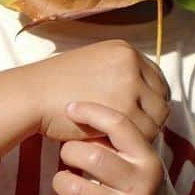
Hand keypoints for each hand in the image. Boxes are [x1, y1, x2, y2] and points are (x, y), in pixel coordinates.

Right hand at [28, 40, 169, 143]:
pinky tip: (117, 144)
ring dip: (144, 131)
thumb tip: (141, 102)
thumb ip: (117, 77)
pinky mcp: (124, 108)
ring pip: (157, 117)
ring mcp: (129, 84)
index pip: (157, 79)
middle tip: (134, 132)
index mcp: (125, 50)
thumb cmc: (55, 88)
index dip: (152, 100)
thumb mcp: (92, 68)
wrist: (32, 95)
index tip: (141, 116)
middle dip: (152, 116)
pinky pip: (144, 133)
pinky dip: (133, 142)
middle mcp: (131, 62)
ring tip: (123, 139)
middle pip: (161, 97)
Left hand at [48, 100, 191, 194]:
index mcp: (148, 160)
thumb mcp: (144, 162)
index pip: (119, 125)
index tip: (70, 108)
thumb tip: (81, 108)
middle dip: (70, 151)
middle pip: (92, 157)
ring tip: (63, 181)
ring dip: (60, 180)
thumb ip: (121, 143)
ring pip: (75, 188)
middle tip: (68, 154)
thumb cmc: (146, 188)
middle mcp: (140, 186)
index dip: (90, 111)